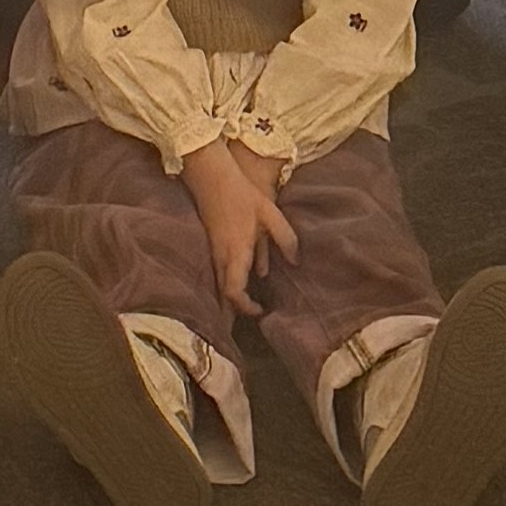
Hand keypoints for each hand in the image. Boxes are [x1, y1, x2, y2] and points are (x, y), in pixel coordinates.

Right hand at [181, 136, 297, 315]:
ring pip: (217, 286)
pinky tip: (233, 289)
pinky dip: (223, 287)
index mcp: (236, 253)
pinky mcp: (211, 244)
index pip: (234, 292)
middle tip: (242, 330)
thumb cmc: (241, 193)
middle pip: (222, 296)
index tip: (261, 311)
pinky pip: (216, 274)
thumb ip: (285, 240)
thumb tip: (295, 263)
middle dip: (231, 315)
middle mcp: (221, 257)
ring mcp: (213, 251)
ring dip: (227, 302)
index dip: (245, 307)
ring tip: (238, 316)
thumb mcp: (270, 214)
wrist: (210, 175)